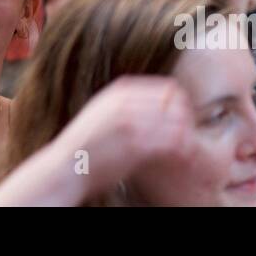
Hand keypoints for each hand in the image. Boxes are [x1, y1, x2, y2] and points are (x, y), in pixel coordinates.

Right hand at [58, 75, 198, 196]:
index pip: (168, 88)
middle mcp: (126, 102)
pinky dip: (182, 151)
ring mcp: (130, 121)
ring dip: (188, 138)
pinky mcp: (134, 144)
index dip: (181, 105)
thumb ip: (126, 105)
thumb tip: (157, 107)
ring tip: (189, 152)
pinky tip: (183, 159)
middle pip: (176, 103)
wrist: (65, 167)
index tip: (184, 122)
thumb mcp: (103, 113)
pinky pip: (171, 143)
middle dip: (187, 121)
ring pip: (177, 123)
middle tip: (190, 138)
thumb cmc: (87, 146)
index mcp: (120, 91)